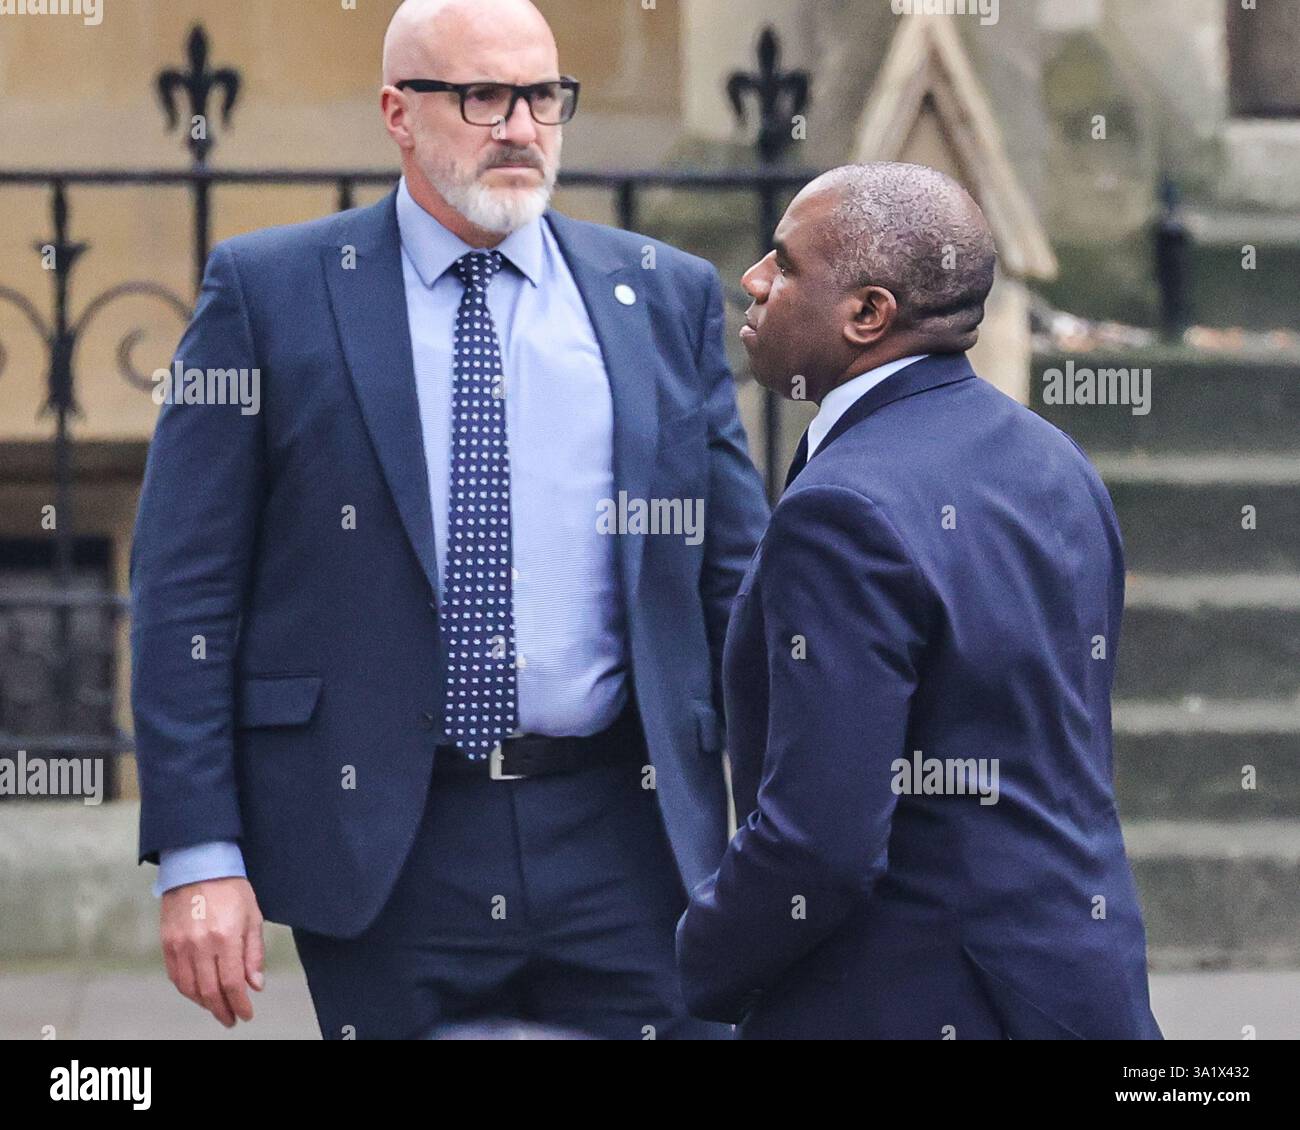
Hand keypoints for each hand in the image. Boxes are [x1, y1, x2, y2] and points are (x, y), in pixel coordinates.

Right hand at [160, 877, 264, 1027]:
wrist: (198, 865)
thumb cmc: (231, 888)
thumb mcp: (253, 916)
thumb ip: (254, 953)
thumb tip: (255, 985)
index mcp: (226, 936)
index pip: (232, 983)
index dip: (239, 1004)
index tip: (246, 1014)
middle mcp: (200, 944)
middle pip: (209, 991)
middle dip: (222, 1010)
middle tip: (231, 1018)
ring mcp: (180, 944)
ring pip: (190, 988)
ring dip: (204, 1003)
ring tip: (217, 1007)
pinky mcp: (167, 942)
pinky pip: (175, 976)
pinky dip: (187, 990)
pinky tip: (198, 992)